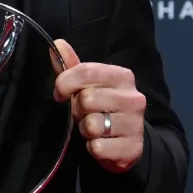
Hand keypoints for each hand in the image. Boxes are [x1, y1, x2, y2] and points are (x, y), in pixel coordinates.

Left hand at [52, 40, 144, 172]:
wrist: (128, 142)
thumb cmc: (103, 108)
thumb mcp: (89, 86)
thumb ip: (72, 67)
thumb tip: (57, 44)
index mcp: (122, 76)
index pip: (87, 71)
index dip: (65, 83)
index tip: (60, 93)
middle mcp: (133, 97)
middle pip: (87, 99)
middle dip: (77, 110)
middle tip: (83, 114)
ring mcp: (135, 123)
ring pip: (92, 125)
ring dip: (85, 130)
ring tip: (93, 129)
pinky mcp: (132, 147)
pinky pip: (97, 147)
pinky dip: (93, 148)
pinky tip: (101, 144)